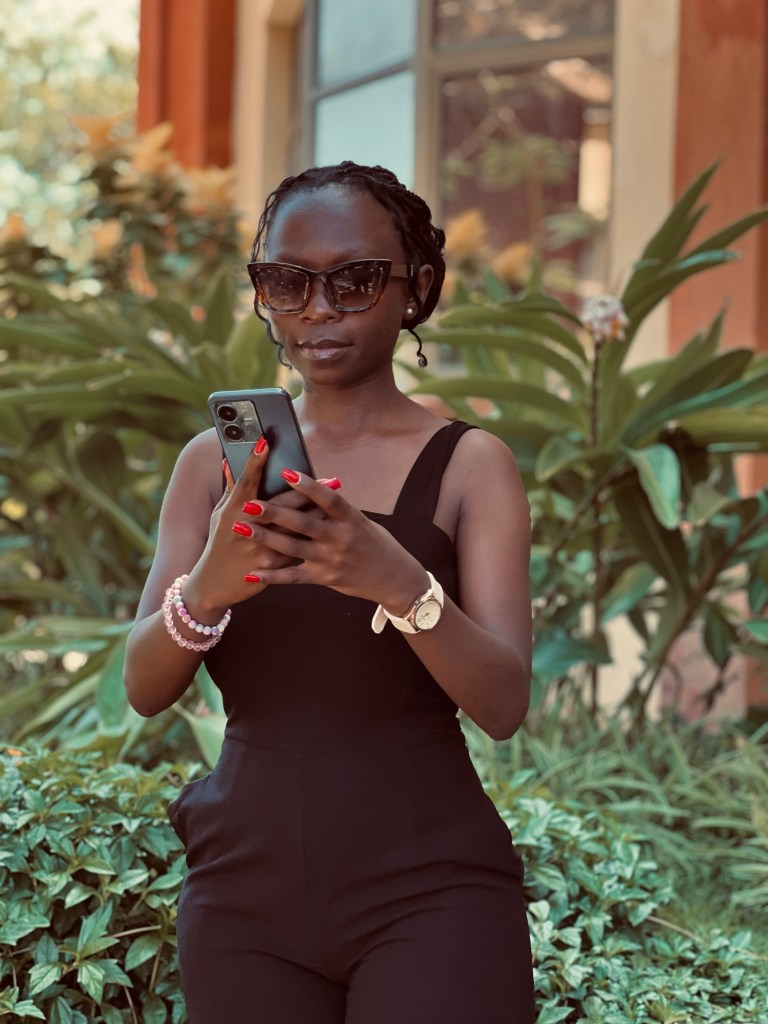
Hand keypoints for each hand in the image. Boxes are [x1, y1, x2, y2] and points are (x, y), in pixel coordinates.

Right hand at [181, 445, 326, 617]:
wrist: (213, 584)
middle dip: (306, 488)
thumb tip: (230, 461)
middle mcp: (246, 527)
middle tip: (330, 477)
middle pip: (281, 503)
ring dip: (319, 511)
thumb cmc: (219, 544)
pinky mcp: (271, 566)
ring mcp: (260, 548)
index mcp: (232, 511)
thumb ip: (230, 490)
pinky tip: (333, 527)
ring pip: (295, 527)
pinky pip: (298, 550)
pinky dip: (314, 538)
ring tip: (337, 498)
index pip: (245, 481)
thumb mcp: (219, 516)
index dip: (255, 461)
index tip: (265, 442)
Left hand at [233, 470, 428, 611]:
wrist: (392, 577)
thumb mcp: (360, 520)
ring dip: (264, 538)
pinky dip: (273, 576)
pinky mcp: (324, 578)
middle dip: (274, 512)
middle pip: (303, 523)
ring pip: (292, 548)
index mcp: (351, 519)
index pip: (328, 498)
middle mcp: (340, 538)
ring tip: (240, 527)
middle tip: (249, 503)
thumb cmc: (373, 543)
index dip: (308, 486)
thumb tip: (314, 484)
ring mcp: (331, 559)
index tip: (286, 472)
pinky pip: (294, 577)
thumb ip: (336, 508)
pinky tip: (253, 572)